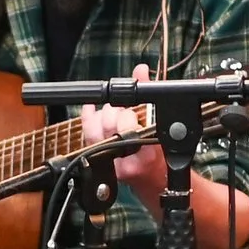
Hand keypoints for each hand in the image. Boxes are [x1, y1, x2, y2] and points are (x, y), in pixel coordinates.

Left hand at [82, 64, 162, 197]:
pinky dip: (89, 118)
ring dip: (103, 115)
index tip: (133, 108)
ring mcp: (110, 162)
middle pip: (109, 123)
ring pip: (95, 129)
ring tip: (115, 113)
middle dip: (117, 111)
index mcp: (146, 151)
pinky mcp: (99, 161)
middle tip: (127, 111)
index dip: (128, 113)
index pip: (129, 125)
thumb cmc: (161, 152)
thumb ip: (150, 95)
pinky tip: (91, 108)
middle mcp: (126, 159)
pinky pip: (87, 135)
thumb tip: (140, 70)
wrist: (153, 179)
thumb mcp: (161, 125)